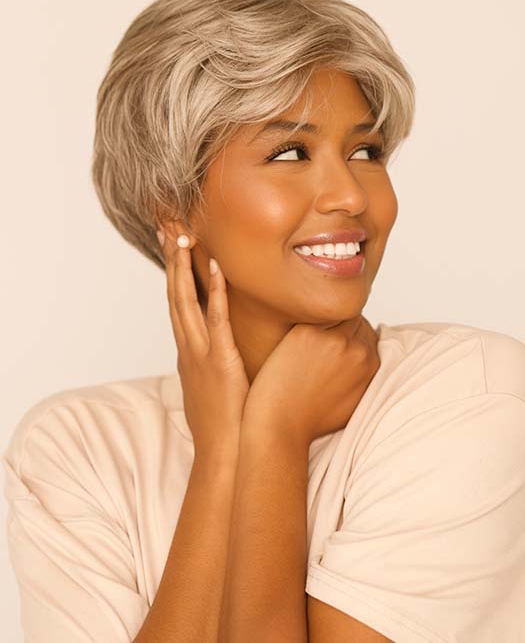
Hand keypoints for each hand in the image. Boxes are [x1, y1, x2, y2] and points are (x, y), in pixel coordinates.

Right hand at [159, 229, 249, 458]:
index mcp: (187, 350)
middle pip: (174, 293)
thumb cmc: (221, 423)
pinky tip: (217, 267)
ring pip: (187, 301)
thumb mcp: (209, 386)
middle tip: (167, 225)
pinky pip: (217, 319)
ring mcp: (201, 352)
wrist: (223, 454)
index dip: (172, 271)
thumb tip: (216, 350)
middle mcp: (188, 346)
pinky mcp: (220, 360)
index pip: (176, 302)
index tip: (170, 243)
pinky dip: (216, 292)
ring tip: (183, 235)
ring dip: (184, 267)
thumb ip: (210, 362)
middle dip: (170, 259)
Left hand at [243, 315, 379, 447]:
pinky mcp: (307, 334)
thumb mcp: (353, 403)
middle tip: (315, 343)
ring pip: (332, 314)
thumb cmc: (311, 419)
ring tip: (304, 342)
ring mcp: (333, 341)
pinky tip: (291, 339)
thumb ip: (363, 378)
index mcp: (371, 365)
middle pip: (353, 321)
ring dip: (321, 322)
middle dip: (338, 327)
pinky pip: (308, 316)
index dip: (348, 337)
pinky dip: (301, 324)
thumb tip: (365, 361)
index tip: (330, 346)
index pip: (367, 333)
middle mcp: (357, 350)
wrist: (281, 426)